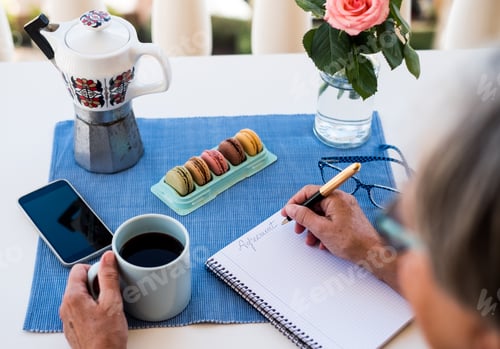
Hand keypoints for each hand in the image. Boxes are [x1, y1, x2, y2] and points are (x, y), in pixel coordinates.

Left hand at [59, 251, 127, 348]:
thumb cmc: (106, 338)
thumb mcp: (112, 302)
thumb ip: (108, 277)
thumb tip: (107, 258)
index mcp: (73, 297)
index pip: (79, 269)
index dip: (95, 269)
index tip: (107, 277)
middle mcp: (66, 307)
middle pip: (80, 281)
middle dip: (97, 283)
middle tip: (110, 294)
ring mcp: (68, 318)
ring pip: (82, 295)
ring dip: (96, 296)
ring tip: (109, 307)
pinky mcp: (73, 326)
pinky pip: (81, 308)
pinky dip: (93, 308)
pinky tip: (105, 317)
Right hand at [281, 185, 400, 290]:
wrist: (373, 253)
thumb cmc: (352, 241)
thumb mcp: (321, 229)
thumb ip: (304, 217)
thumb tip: (292, 208)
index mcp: (335, 197)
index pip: (309, 191)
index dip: (295, 202)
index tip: (287, 212)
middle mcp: (341, 200)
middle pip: (315, 204)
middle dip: (304, 218)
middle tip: (298, 229)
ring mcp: (345, 209)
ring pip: (321, 214)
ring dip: (312, 227)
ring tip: (310, 240)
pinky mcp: (348, 218)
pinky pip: (330, 220)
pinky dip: (323, 230)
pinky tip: (322, 242)